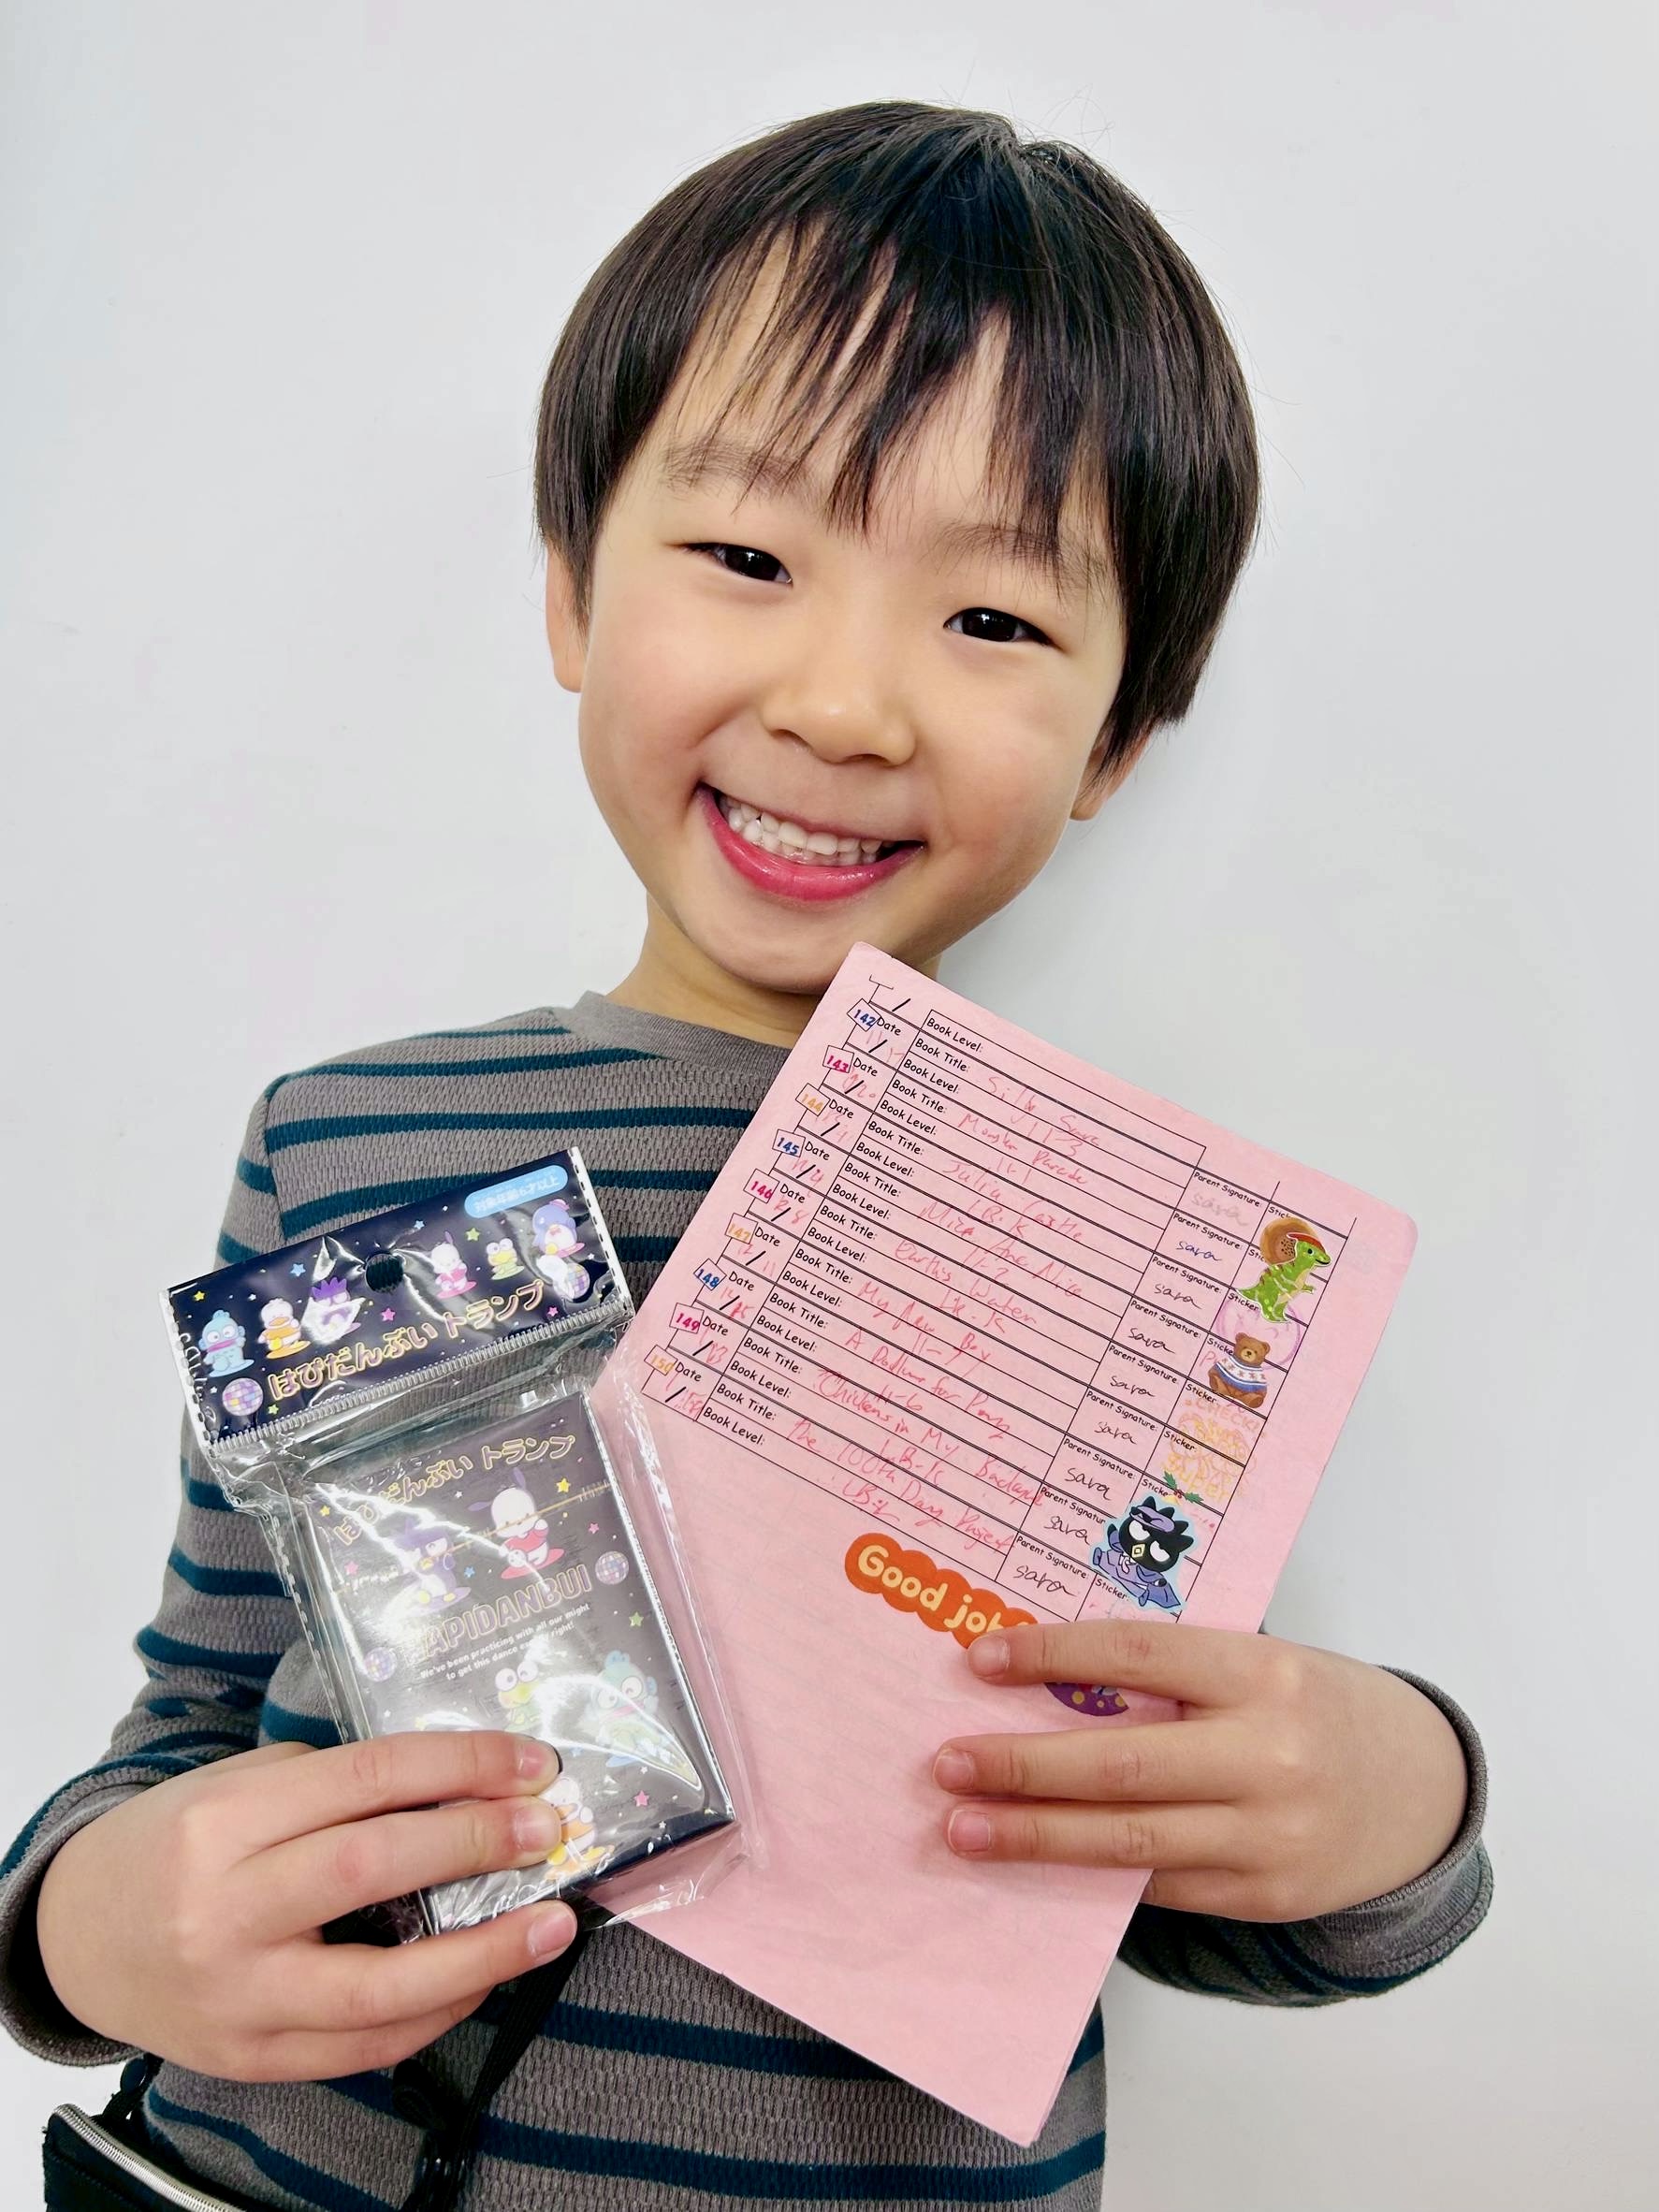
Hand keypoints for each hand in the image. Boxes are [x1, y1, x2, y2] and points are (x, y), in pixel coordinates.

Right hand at [36, 1733, 577, 2079]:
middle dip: (477, 1843)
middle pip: (373, 1867)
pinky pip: (362, 2047)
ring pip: (377, 1985)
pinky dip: (434, 2014)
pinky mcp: (251, 2059)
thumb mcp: (238, 1785)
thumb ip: (334, 1787)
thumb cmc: (179, 1843)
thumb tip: (461, 1784)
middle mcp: (227, 1908)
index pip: (367, 1779)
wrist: (80, 1938)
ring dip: (482, 1955)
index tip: (531, 1763)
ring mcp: (238, 1995)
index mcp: (227, 1819)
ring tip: (553, 1925)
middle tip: (550, 1829)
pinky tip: (484, 1979)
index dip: (460, 1765)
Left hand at [932, 1621, 1468, 1919]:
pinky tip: (1036, 1863)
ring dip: (1036, 1836)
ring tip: (963, 1829)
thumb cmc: (1314, 1707)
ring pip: (1131, 1840)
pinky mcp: (1264, 1895)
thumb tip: (1045, 1685)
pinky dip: (1092, 1873)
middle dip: (1023, 1766)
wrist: (1421, 1788)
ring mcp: (1267, 1835)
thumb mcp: (1259, 1663)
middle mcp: (1266, 1754)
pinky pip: (1160, 1886)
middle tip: (945, 1765)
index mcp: (1261, 1672)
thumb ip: (1174, 1675)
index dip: (1053, 1656)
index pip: (1138, 1656)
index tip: (978, 1660)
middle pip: (1122, 1763)